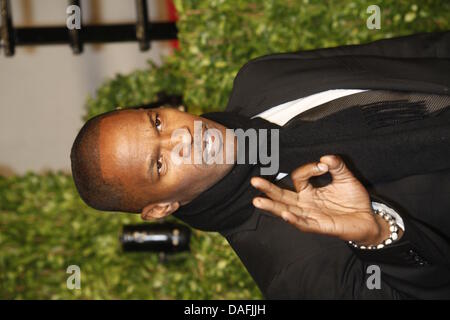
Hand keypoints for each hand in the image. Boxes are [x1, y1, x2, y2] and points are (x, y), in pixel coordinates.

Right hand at [250, 155, 393, 245]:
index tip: (323, 165)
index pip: (298, 178)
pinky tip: (285, 214)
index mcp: (309, 191)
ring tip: (257, 201)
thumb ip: (337, 166)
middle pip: (282, 196)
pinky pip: (304, 224)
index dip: (308, 169)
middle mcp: (305, 203)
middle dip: (267, 189)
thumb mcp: (346, 178)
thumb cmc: (354, 200)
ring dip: (272, 207)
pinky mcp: (320, 227)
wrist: (368, 218)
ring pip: (286, 211)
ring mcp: (311, 215)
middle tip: (254, 181)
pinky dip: (294, 219)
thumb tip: (326, 157)